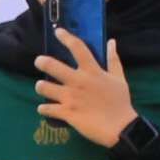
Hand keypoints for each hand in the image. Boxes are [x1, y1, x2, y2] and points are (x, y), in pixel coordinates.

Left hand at [32, 29, 136, 150]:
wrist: (120, 127)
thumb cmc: (120, 102)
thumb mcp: (119, 78)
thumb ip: (113, 59)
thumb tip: (111, 42)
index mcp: (92, 71)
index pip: (77, 48)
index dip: (66, 37)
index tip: (58, 32)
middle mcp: (77, 81)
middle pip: (52, 66)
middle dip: (42, 61)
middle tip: (39, 61)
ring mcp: (70, 98)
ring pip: (44, 87)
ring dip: (41, 86)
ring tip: (42, 87)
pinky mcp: (66, 113)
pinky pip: (47, 109)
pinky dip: (43, 108)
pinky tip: (44, 108)